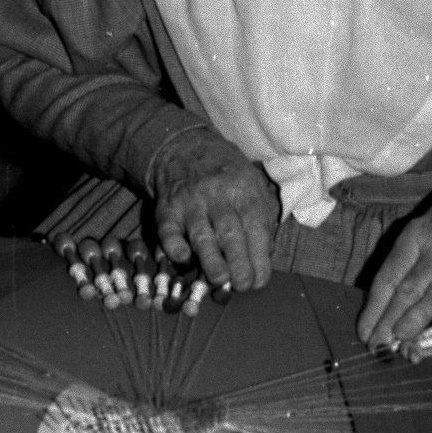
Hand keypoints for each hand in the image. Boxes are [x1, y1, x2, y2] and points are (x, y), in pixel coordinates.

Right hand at [150, 128, 279, 290]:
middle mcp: (217, 195)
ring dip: (211, 259)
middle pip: (230, 232)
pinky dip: (173, 245)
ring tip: (220, 279)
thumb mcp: (252, 184)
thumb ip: (261, 218)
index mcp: (244, 190)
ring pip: (201, 234)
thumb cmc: (227, 175)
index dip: (259, 256)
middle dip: (238, 262)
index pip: (255, 227)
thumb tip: (264, 257)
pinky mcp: (166, 209)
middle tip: (242, 285)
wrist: (185, 148)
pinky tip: (183, 258)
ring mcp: (190, 202)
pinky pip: (168, 230)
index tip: (259, 280)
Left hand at [356, 154, 431, 348]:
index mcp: (414, 237)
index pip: (387, 277)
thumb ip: (416, 263)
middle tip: (378, 347)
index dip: (374, 308)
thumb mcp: (430, 228)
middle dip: (389, 320)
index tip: (365, 334)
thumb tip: (397, 305)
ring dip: (418, 316)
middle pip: (406, 288)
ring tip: (403, 339)